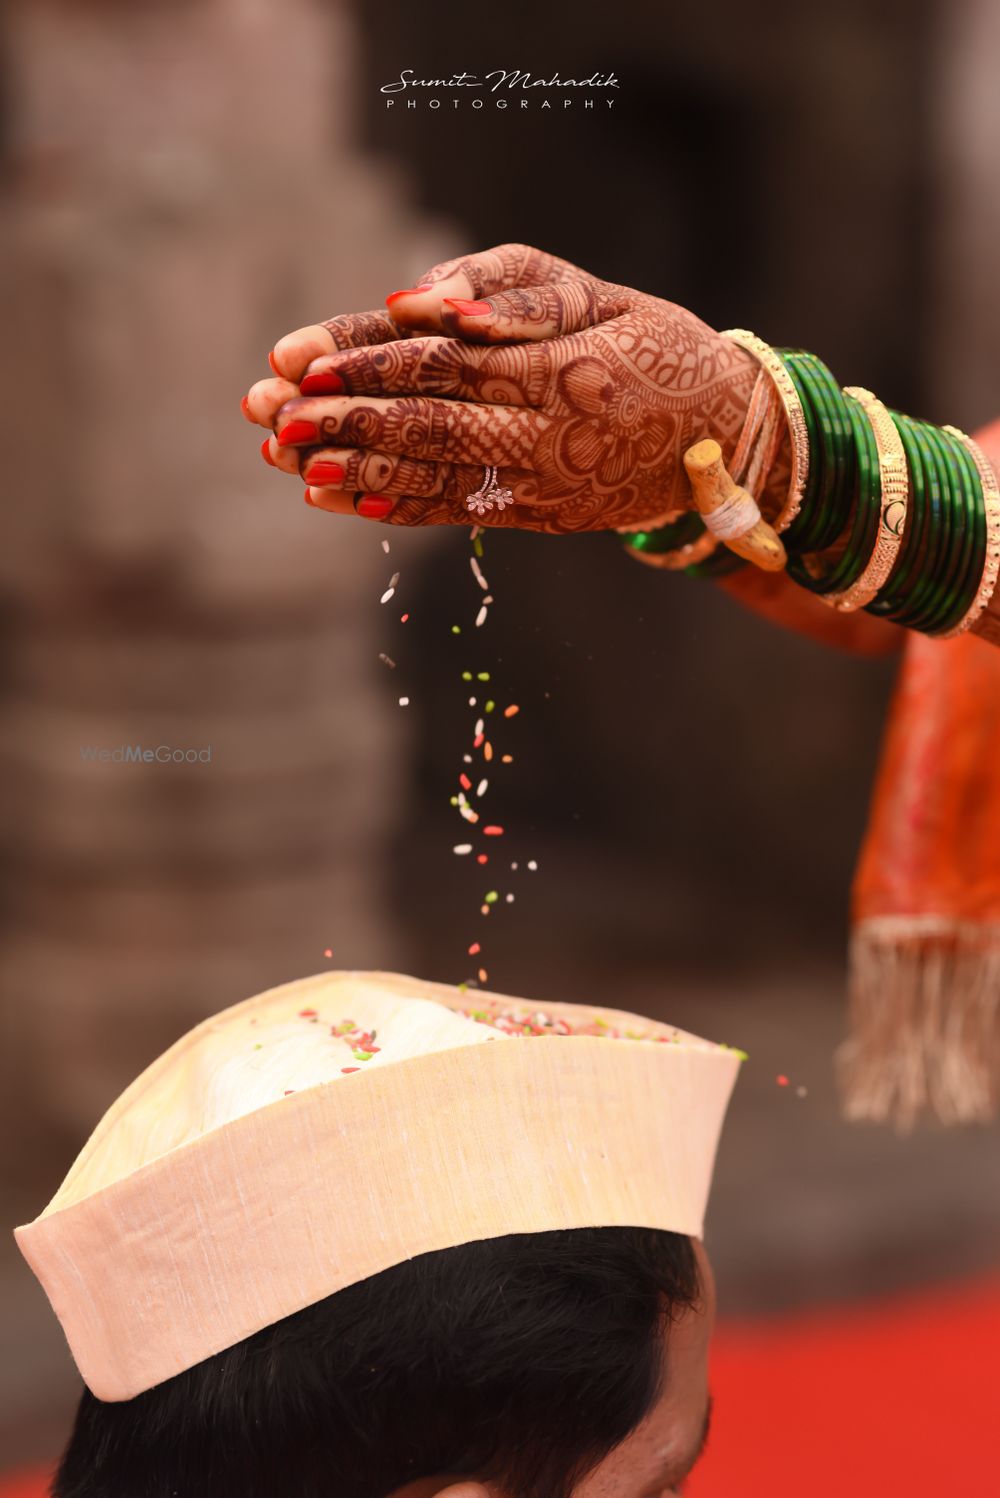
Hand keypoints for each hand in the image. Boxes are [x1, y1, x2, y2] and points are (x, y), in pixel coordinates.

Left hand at [243, 245, 758, 532]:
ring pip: (435, 477)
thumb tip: (423, 304)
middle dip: (343, 421)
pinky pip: (456, 512)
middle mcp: (550, 431)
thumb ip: (509, 288)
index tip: (297, 359)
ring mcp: (543, 484)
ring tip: (287, 463)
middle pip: (429, 424)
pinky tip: (338, 500)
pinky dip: (395, 506)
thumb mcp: (594, 291)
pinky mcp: (537, 517)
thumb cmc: (650, 342)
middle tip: (269, 415)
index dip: (367, 361)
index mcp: (563, 364)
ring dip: (354, 472)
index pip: (445, 358)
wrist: (722, 436)